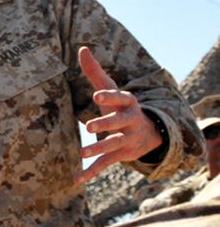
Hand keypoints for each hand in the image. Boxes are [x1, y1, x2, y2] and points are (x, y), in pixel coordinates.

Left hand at [75, 46, 162, 183]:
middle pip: (118, 122)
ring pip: (112, 145)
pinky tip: (77, 178)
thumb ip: (95, 71)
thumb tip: (82, 48)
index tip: (96, 96)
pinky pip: (106, 164)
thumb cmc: (120, 106)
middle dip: (106, 124)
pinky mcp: (121, 155)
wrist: (148, 132)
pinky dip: (92, 171)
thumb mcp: (111, 89)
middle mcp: (130, 121)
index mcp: (127, 103)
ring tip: (81, 153)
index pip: (120, 98)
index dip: (109, 97)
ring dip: (97, 149)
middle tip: (89, 127)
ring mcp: (127, 139)